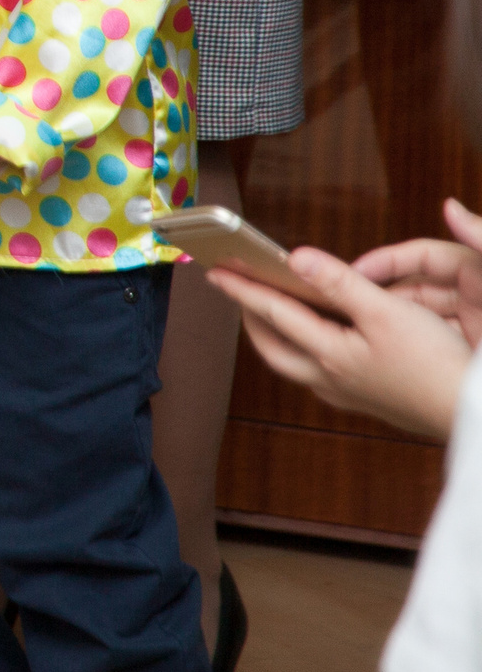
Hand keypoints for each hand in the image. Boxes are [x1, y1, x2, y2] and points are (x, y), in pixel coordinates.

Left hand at [212, 247, 470, 440]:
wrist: (472, 414)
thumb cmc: (436, 364)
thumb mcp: (388, 312)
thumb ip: (339, 283)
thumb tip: (296, 258)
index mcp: (328, 355)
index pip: (273, 314)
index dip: (242, 288)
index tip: (215, 270)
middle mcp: (329, 379)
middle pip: (273, 348)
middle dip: (251, 319)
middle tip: (238, 291)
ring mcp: (347, 394)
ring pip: (295, 364)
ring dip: (277, 337)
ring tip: (272, 311)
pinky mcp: (367, 400)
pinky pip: (320, 373)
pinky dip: (307, 350)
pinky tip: (322, 342)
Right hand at [353, 197, 481, 349]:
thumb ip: (481, 238)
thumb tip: (450, 206)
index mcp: (479, 270)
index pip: (422, 256)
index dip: (385, 262)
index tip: (354, 272)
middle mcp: (475, 295)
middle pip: (415, 287)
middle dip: (382, 292)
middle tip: (347, 303)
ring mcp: (472, 324)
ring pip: (420, 317)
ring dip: (393, 320)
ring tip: (361, 329)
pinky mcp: (469, 353)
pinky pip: (433, 343)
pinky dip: (411, 345)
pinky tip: (392, 352)